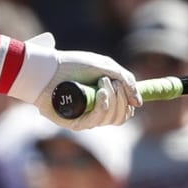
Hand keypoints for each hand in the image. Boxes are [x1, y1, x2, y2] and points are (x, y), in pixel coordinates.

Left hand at [23, 33, 140, 129]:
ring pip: (112, 119)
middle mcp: (95, 112)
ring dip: (113, 98)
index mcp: (103, 100)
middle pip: (121, 117)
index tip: (125, 87)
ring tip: (101, 81)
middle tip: (111, 81)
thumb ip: (125, 80)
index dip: (130, 102)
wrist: (48, 67)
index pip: (125, 111)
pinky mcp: (74, 123)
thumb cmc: (73, 65)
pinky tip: (100, 94)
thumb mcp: (105, 66)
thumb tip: (139, 103)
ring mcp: (85, 118)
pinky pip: (97, 121)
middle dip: (122, 97)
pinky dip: (103, 106)